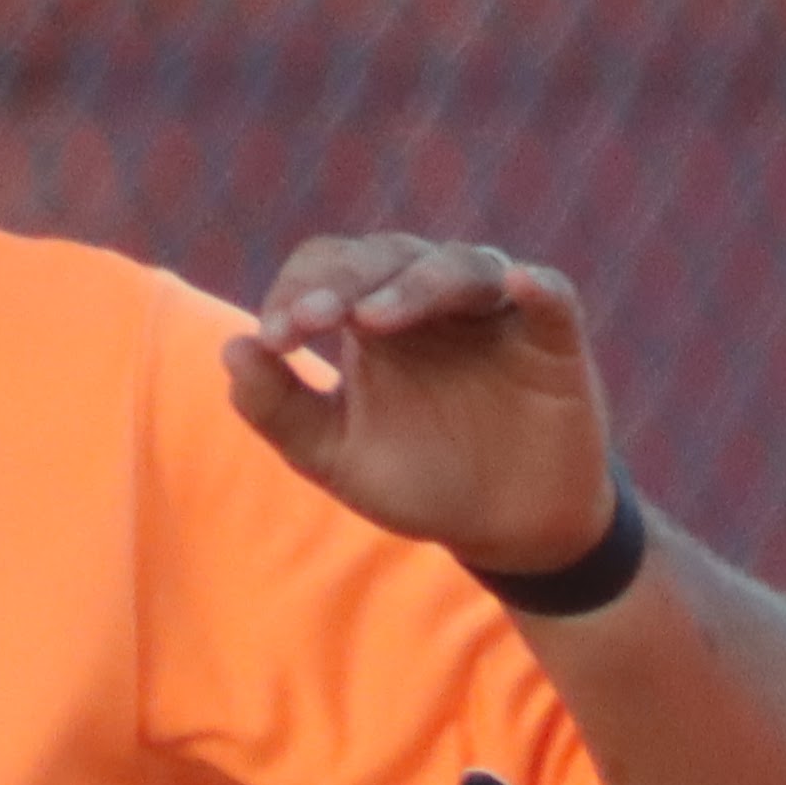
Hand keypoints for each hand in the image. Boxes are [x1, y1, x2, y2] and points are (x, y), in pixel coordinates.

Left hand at [224, 235, 623, 578]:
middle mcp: (430, 298)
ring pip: (458, 265)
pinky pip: (552, 295)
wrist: (504, 530)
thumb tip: (231, 349)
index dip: (296, 289)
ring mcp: (494, 312)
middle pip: (386, 254)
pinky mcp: (554, 337)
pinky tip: (519, 284)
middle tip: (316, 319)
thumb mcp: (335, 457)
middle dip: (345, 280)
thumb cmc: (419, 481)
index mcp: (371, 313)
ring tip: (375, 320)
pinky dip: (538, 286)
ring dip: (416, 284)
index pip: (327, 267)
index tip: (278, 339)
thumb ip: (279, 409)